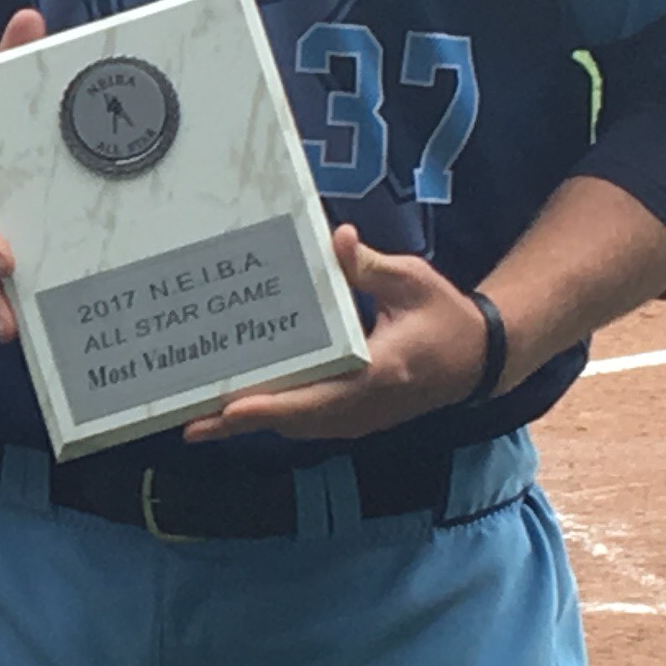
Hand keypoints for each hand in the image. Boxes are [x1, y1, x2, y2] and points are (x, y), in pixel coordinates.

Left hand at [180, 226, 488, 445]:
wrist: (477, 359)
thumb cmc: (445, 316)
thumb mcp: (413, 282)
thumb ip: (370, 266)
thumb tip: (338, 239)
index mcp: (379, 373)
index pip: (317, 397)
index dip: (271, 406)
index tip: (231, 409)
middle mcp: (364, 406)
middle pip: (294, 420)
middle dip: (241, 422)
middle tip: (188, 422)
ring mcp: (360, 418)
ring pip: (297, 425)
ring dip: (253, 422)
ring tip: (200, 416)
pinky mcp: (355, 418)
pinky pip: (307, 421)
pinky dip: (274, 416)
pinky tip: (240, 404)